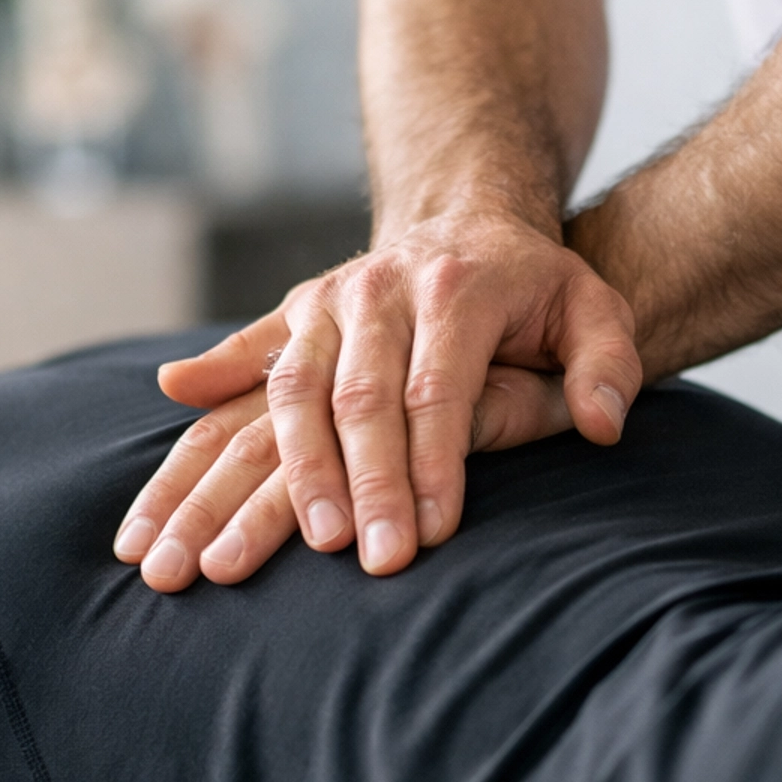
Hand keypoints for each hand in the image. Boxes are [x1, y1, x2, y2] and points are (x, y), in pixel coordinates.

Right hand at [115, 218, 639, 583]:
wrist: (468, 221)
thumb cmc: (539, 289)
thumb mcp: (596, 311)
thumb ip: (609, 365)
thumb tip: (604, 422)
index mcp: (456, 290)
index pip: (437, 391)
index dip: (431, 465)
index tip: (428, 536)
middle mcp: (380, 291)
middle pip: (358, 399)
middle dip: (356, 486)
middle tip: (357, 560)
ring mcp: (328, 304)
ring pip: (289, 392)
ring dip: (270, 473)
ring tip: (243, 545)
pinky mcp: (295, 317)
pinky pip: (245, 356)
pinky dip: (206, 382)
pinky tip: (172, 408)